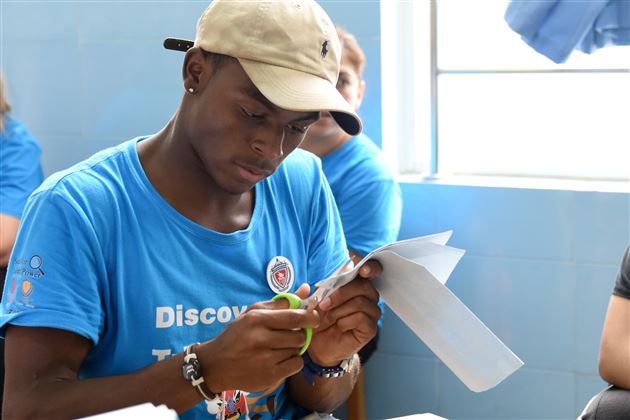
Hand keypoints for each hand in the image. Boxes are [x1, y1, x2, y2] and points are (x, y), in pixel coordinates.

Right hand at [197, 292, 318, 392]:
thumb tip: (307, 289)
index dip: (310, 316)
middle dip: (299, 335)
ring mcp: (264, 359)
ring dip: (293, 348)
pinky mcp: (268, 376)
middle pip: (299, 335)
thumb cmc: (237, 335)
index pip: (294, 316)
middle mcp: (260, 338)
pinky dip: (292, 361)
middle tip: (290, 335)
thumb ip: (282, 302)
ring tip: (278, 348)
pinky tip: (279, 359)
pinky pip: (296, 365)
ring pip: (297, 350)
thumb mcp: (254, 313)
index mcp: (257, 319)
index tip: (315, 317)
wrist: (215, 365)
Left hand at [308, 260, 381, 365]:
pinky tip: (339, 326)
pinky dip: (345, 321)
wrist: (316, 343)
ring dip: (339, 310)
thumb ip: (326, 285)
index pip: (372, 270)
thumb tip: (340, 271)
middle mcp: (368, 296)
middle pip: (363, 286)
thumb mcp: (318, 299)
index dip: (370, 267)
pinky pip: (361, 318)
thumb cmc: (319, 318)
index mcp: (357, 284)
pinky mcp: (370, 328)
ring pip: (360, 302)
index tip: (362, 270)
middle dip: (340, 294)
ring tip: (329, 318)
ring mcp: (371, 312)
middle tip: (324, 304)